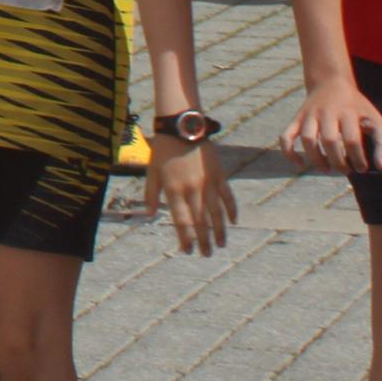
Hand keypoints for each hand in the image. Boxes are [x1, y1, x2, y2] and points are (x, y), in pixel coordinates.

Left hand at [147, 135, 234, 254]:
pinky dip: (231, 210)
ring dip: (220, 230)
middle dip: (204, 240)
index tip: (188, 251)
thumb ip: (150, 194)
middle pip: (200, 221)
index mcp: (173, 190)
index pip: (181, 221)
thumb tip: (149, 215)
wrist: (182, 126)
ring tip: (221, 245)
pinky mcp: (220, 175)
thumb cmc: (163, 149)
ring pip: (216, 213)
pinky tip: (233, 222)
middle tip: (207, 254)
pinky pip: (228, 197)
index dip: (185, 238)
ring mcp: (208, 183)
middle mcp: (192, 189)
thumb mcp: (152, 171)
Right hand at [282, 79, 381, 172]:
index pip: (352, 140)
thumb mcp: (376, 119)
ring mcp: (309, 115)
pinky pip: (286, 136)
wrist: (331, 82)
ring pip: (307, 139)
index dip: (358, 159)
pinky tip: (299, 164)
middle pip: (329, 141)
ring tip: (326, 168)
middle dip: (338, 162)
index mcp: (348, 112)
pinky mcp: (297, 118)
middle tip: (345, 170)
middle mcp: (327, 112)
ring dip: (316, 159)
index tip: (362, 168)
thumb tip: (380, 166)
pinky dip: (289, 152)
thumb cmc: (357, 107)